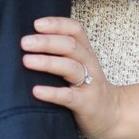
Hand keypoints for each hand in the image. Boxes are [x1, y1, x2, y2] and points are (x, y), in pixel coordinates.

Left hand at [21, 17, 125, 138]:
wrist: (113, 114)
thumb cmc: (87, 86)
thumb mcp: (79, 64)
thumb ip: (60, 52)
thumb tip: (27, 40)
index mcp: (85, 51)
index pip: (75, 30)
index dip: (57, 24)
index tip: (36, 24)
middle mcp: (89, 64)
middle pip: (70, 46)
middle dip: (46, 42)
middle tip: (24, 42)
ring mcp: (90, 84)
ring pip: (70, 67)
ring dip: (47, 62)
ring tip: (26, 61)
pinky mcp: (86, 104)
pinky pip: (69, 96)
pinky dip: (52, 92)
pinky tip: (36, 91)